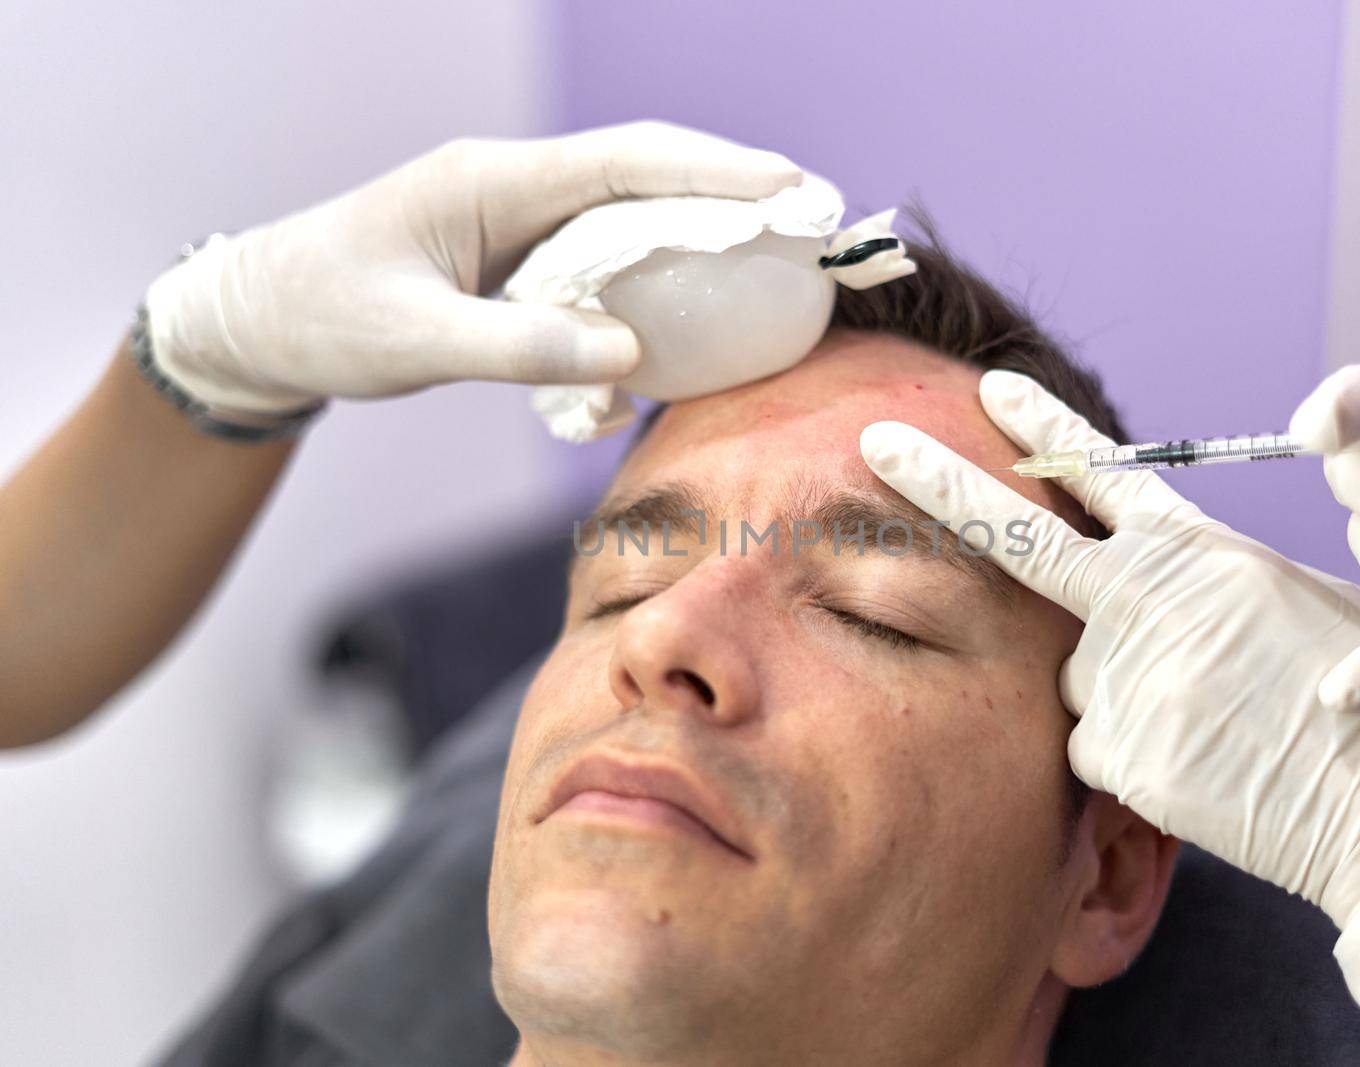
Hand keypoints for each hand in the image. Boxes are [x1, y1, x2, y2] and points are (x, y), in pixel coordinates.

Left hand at [145, 121, 800, 413]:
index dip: (713, 170)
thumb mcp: (413, 341)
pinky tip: (696, 297)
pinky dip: (656, 268)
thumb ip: (518, 345)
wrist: (261, 317)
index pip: (623, 161)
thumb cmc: (324, 319)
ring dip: (702, 224)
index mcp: (490, 182)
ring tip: (779, 250)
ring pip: (629, 208)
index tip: (789, 188)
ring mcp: (516, 216)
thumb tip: (631, 351)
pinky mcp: (516, 253)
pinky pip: (602, 250)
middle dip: (731, 187)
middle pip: (644, 171)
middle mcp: (513, 185)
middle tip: (815, 215)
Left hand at [860, 369, 1359, 1063]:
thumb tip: (1133, 589)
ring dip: (1119, 696)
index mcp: (1195, 554)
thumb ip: (1194, 583)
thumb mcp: (1284, 602)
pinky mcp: (1116, 752)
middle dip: (939, 485)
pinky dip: (1132, 757)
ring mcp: (1122, 677)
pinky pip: (1090, 749)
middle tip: (874, 440)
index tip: (992, 390)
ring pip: (1071, 679)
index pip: (1103, 476)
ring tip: (1210, 724)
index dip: (1044, 429)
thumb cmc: (1357, 699)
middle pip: (1018, 542)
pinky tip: (1199, 768)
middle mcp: (1144, 603)